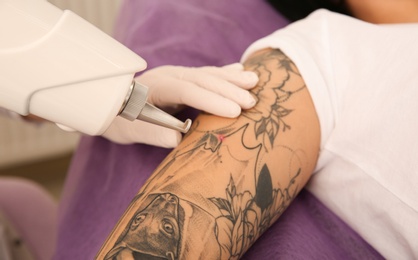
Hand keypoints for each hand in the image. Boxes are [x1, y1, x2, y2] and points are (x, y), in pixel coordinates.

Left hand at [102, 63, 258, 146]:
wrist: (110, 103)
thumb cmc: (118, 119)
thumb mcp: (129, 130)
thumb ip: (152, 133)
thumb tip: (178, 139)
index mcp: (154, 87)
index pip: (185, 90)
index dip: (210, 99)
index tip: (234, 110)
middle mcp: (168, 75)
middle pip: (200, 79)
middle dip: (227, 89)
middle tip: (251, 101)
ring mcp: (176, 73)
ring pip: (207, 73)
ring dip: (231, 78)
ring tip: (254, 81)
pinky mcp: (183, 77)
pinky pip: (206, 73)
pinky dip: (224, 72)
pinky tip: (240, 69)